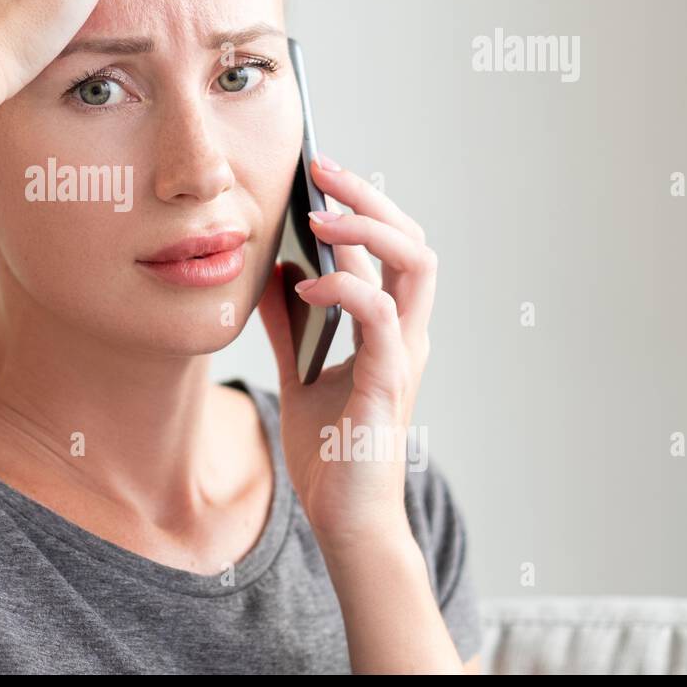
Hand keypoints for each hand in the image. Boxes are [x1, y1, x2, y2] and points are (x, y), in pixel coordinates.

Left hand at [257, 154, 438, 552]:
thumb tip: (271, 271)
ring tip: (318, 216)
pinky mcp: (388, 380)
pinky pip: (382, 316)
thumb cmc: (328, 450)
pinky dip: (346, 289)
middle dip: (370, 198)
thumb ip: (288, 322)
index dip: (360, 204)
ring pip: (415, 265)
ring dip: (367, 230)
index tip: (318, 172)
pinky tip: (306, 286)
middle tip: (322, 170)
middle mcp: (405, 333)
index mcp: (389, 328)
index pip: (389, 248)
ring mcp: (403, 355)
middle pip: (412, 240)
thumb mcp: (297, 369)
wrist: (341, 517)